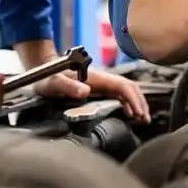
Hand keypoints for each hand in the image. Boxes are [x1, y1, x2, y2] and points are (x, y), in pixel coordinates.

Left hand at [32, 68, 150, 122]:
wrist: (41, 68)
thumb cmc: (47, 76)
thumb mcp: (54, 83)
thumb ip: (68, 86)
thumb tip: (85, 91)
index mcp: (96, 77)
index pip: (122, 86)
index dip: (132, 99)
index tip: (138, 113)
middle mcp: (101, 79)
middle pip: (128, 87)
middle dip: (139, 102)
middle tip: (145, 119)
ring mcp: (100, 82)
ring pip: (125, 90)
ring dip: (136, 102)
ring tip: (142, 118)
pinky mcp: (97, 87)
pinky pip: (118, 93)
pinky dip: (127, 102)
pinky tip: (129, 112)